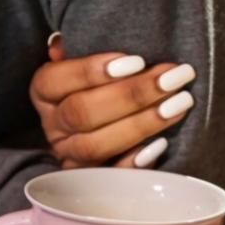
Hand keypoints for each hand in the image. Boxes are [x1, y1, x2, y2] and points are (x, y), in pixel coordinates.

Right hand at [29, 32, 197, 168]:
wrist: (106, 121)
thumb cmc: (99, 81)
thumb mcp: (82, 60)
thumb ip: (76, 47)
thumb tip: (62, 42)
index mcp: (43, 92)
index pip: (56, 80)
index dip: (91, 70)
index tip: (137, 60)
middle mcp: (52, 126)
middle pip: (82, 113)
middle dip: (132, 94)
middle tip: (174, 78)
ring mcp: (69, 156)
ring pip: (96, 144)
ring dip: (142, 123)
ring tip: (181, 103)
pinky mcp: (91, 182)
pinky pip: (110, 176)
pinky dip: (135, 161)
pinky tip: (163, 143)